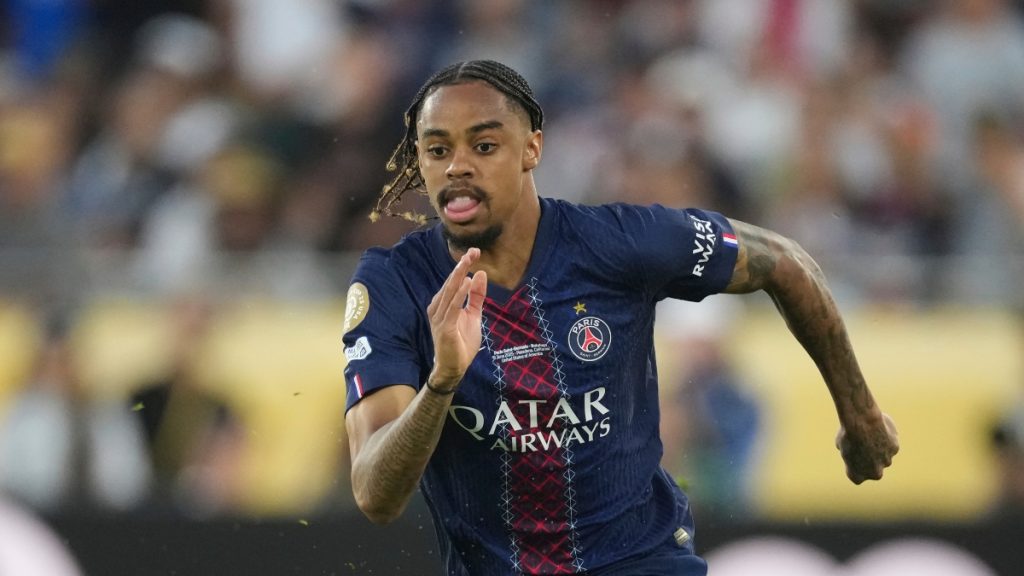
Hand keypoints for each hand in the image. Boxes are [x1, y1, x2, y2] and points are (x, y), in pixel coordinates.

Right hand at [426, 248, 487, 391]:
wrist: (455, 367)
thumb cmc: (461, 341)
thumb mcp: (473, 314)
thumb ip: (475, 296)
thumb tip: (480, 274)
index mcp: (443, 303)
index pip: (453, 281)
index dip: (463, 266)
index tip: (475, 252)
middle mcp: (438, 307)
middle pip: (450, 283)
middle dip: (462, 266)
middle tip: (473, 252)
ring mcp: (439, 317)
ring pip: (450, 292)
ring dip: (459, 275)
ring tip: (468, 261)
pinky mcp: (444, 327)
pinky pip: (452, 307)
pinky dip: (459, 294)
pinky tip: (466, 282)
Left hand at [835, 412, 898, 483]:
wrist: (862, 423)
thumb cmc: (848, 434)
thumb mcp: (841, 444)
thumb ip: (849, 451)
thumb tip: (857, 449)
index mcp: (858, 475)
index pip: (857, 476)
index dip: (854, 466)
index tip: (851, 456)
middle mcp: (875, 473)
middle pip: (873, 469)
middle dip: (870, 460)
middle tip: (863, 445)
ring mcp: (887, 461)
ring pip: (883, 457)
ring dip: (879, 449)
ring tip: (869, 433)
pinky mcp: (895, 449)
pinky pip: (889, 444)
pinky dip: (886, 438)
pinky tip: (878, 428)